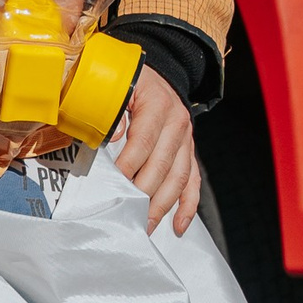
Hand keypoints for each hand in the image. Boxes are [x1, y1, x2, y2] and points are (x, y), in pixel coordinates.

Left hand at [115, 64, 200, 236]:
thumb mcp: (115, 87)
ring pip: (179, 177)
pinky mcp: (188, 152)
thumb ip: (110, 109)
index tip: (114, 185)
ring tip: (148, 225)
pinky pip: (192, 181)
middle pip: (163, 165)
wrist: (155, 76)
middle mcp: (177, 123)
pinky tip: (179, 225)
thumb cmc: (128, 85)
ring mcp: (186, 139)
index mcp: (158, 105)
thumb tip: (113, 135)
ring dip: (164, 205)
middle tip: (129, 215)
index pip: (143, 141)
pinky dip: (187, 206)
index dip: (129, 165)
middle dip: (145, 194)